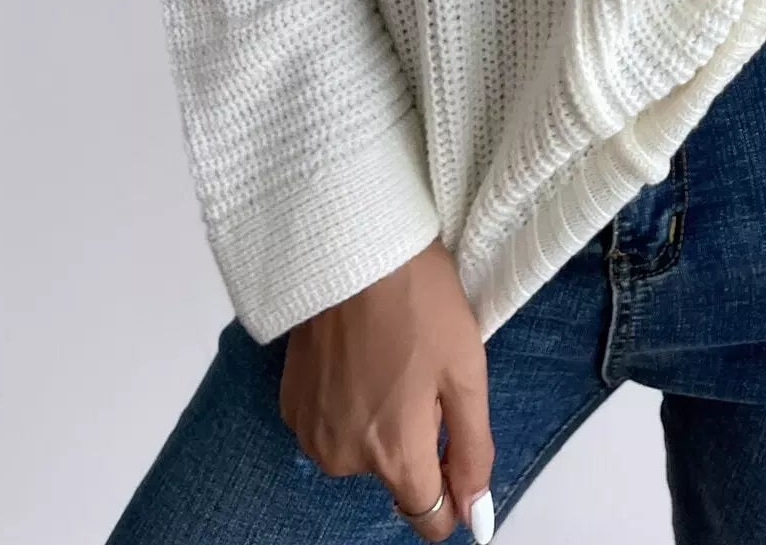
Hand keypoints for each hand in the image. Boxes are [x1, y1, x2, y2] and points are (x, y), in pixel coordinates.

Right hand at [279, 237, 495, 542]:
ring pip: (362, 449)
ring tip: (389, 357)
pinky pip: (332, 424)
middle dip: (417, 438)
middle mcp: (345, 458)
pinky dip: (349, 402)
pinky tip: (359, 355)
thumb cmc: (420, 301)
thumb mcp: (467, 371)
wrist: (352, 247)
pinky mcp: (291, 404)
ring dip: (381, 420)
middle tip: (422, 372)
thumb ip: (473, 450)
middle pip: (396, 475)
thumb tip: (474, 513)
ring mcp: (311, 432)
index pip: (428, 517)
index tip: (457, 451)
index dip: (452, 493)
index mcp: (395, 455)